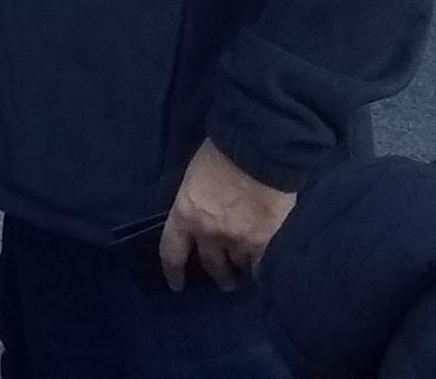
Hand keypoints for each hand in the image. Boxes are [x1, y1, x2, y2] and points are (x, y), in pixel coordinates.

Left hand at [156, 139, 295, 289]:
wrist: (259, 151)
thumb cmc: (223, 151)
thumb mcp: (196, 175)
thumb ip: (197, 199)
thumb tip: (203, 208)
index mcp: (185, 214)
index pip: (172, 251)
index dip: (173, 271)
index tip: (177, 285)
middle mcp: (208, 233)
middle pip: (209, 264)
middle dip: (215, 275)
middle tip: (222, 282)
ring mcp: (237, 239)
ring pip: (236, 266)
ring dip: (238, 273)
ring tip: (242, 277)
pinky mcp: (263, 240)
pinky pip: (258, 263)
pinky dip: (258, 267)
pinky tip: (260, 269)